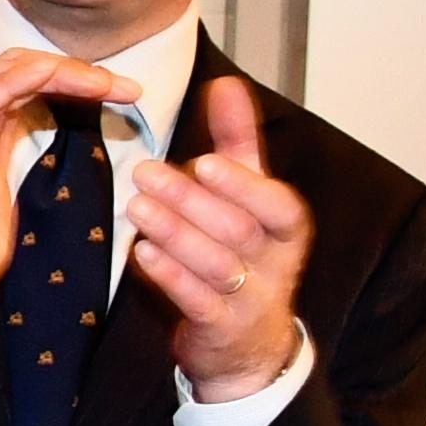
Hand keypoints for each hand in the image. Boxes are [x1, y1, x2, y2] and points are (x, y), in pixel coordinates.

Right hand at [0, 47, 138, 358]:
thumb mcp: (5, 185)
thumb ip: (21, 149)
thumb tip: (61, 131)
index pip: (26, 76)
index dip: (75, 75)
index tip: (122, 93)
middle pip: (23, 64)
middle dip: (79, 69)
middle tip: (125, 88)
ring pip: (12, 71)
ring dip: (66, 71)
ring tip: (111, 86)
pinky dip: (28, 80)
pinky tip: (62, 80)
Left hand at [125, 76, 312, 397]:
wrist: (248, 342)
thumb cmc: (247, 254)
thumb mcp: (251, 198)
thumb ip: (239, 143)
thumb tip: (227, 84)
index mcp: (287, 227)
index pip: (275, 204)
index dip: (242, 185)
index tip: (204, 162)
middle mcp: (275, 262)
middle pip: (237, 229)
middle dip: (191, 201)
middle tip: (145, 172)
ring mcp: (250, 297)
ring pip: (215, 264)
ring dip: (175, 233)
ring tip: (138, 206)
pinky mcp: (220, 326)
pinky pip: (195, 300)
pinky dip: (168, 275)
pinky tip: (141, 252)